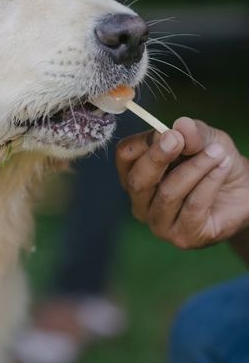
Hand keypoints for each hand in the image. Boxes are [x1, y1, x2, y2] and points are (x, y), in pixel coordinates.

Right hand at [116, 117, 248, 248]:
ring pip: (167, 193)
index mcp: (136, 172)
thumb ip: (193, 133)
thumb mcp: (206, 140)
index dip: (144, 142)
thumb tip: (180, 126)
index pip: (125, 156)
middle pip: (137, 180)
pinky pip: (193, 206)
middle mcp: (141, 201)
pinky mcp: (183, 237)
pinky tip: (223, 168)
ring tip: (218, 152)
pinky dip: (210, 182)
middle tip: (179, 139)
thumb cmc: (214, 162)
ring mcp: (159, 223)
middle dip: (158, 157)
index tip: (170, 131)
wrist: (243, 191)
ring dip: (195, 168)